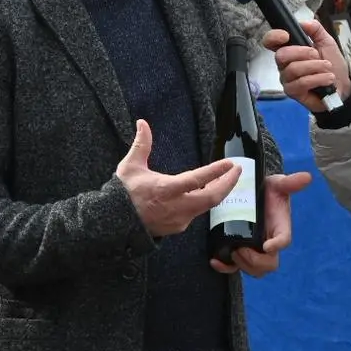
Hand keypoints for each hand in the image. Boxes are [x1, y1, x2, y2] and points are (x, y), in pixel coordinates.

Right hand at [118, 119, 240, 235]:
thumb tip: (142, 123)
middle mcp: (177, 206)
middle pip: (212, 198)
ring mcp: (179, 219)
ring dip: (217, 192)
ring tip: (225, 179)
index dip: (216, 171)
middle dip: (228, 184)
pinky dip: (203, 201)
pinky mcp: (178, 227)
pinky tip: (205, 193)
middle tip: (237, 171)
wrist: (114, 223)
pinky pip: (196, 213)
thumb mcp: (130, 166)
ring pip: (206, 206)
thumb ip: (141, 144)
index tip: (231, 163)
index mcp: (167, 189)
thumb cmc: (123, 194)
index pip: (198, 180)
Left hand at [211, 171, 312, 276]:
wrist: (251, 192)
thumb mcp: (278, 183)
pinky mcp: (240, 250)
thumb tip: (306, 177)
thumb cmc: (268, 190)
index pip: (283, 240)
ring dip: (242, 264)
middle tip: (241, 249)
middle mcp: (269, 242)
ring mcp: (254, 249)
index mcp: (281, 227)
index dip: (277, 245)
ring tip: (232, 251)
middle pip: (268, 264)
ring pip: (253, 269)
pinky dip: (225, 267)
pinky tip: (215, 260)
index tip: (267, 245)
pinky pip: (234, 267)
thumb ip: (289, 182)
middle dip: (255, 261)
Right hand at [264, 20, 350, 115]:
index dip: (273, 37)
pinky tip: (328, 78)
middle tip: (318, 55)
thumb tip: (304, 23)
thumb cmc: (332, 63)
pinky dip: (318, 78)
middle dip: (303, 53)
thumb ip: (316, 30)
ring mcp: (287, 79)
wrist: (343, 84)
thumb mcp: (327, 42)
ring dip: (315, 66)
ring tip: (328, 68)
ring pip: (293, 69)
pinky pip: (301, 83)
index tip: (286, 36)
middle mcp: (284, 64)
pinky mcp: (293, 92)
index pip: (271, 42)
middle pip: (281, 55)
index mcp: (289, 49)